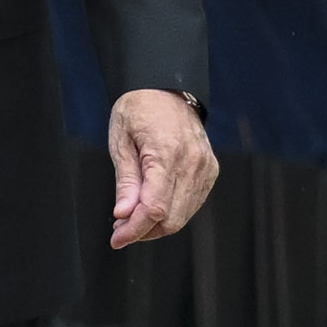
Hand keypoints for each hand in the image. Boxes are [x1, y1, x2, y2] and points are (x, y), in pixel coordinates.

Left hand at [108, 88, 217, 246]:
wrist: (167, 87)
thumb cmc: (139, 108)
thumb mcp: (121, 141)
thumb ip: (125, 181)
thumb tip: (124, 214)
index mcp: (166, 153)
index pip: (153, 209)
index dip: (134, 230)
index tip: (117, 239)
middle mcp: (192, 163)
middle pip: (171, 219)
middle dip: (144, 231)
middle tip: (121, 229)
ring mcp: (205, 167)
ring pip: (183, 215)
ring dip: (157, 225)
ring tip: (133, 217)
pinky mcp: (210, 170)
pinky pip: (192, 203)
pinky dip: (172, 212)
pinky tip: (152, 205)